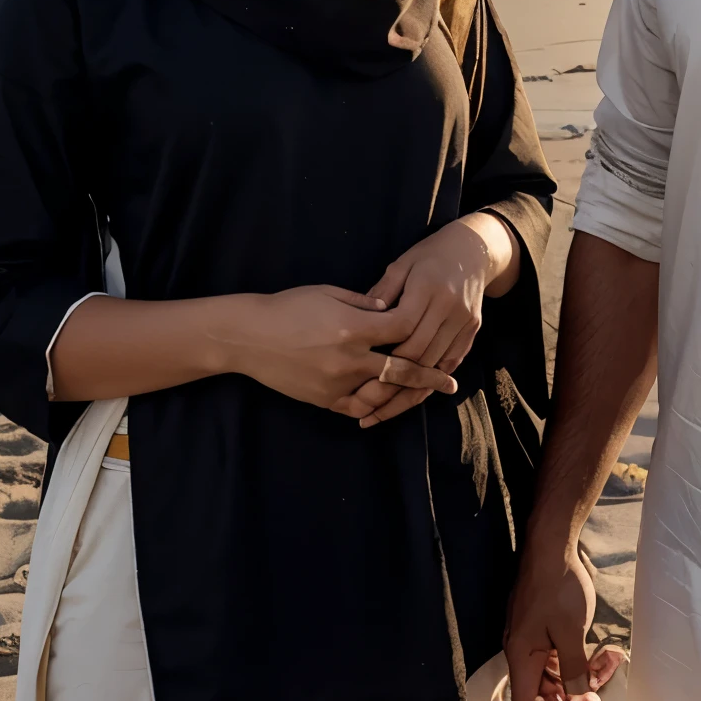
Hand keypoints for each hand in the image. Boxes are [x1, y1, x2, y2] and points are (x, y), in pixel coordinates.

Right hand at [217, 285, 457, 416]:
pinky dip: (372, 406)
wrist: (248, 336)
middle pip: (402, 369)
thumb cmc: (289, 307)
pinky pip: (357, 407)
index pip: (401, 329)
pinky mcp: (324, 399)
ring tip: (421, 395)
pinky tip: (385, 404)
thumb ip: (364, 302)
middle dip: (429, 376)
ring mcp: (337, 383)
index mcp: (353, 327)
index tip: (435, 328)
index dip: (419, 327)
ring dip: (403, 395)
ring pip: (382, 394)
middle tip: (451, 382)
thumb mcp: (328, 293)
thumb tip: (391, 307)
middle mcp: (350, 359)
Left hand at [350, 216, 517, 428]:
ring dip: (409, 392)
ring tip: (381, 412)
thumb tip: (358, 317)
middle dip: (392, 382)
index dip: (383, 354)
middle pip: (420, 354)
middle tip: (364, 405)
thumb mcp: (402, 265)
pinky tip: (409, 398)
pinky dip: (430, 382)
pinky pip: (450, 363)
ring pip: (435, 366)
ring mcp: (464, 322)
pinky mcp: (471, 331)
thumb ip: (381, 292)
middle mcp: (449, 308)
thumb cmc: (430, 255)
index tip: (358, 374)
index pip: (404, 330)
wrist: (474, 250)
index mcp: (428, 288)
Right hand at [504, 541, 624, 700]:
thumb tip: (576, 698)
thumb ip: (573, 668)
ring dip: (577, 681)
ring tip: (604, 676)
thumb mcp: (570, 631)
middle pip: (541, 692)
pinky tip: (600, 657)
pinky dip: (577, 663)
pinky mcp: (542, 627)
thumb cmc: (558, 586)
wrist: (551, 545)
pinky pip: (558, 657)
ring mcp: (532, 638)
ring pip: (552, 675)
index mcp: (522, 653)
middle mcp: (522, 649)